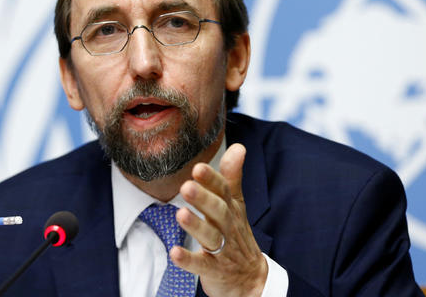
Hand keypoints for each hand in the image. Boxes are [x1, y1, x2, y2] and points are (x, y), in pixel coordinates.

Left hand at [173, 144, 267, 296]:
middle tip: (186, 186)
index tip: (198, 168)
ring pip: (211, 237)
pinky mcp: (214, 271)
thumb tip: (239, 147)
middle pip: (218, 212)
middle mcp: (228, 228)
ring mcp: (222, 250)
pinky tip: (174, 252)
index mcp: (231, 210)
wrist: (251, 278)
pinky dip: (188, 260)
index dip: (212, 180)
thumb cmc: (237, 235)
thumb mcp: (236, 205)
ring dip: (196, 226)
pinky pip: (202, 265)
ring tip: (180, 214)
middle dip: (203, 199)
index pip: (224, 192)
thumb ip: (232, 177)